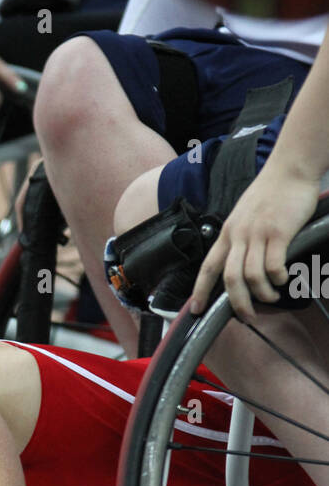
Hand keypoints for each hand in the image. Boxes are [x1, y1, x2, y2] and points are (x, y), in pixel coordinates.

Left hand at [191, 165, 321, 318]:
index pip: (208, 266)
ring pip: (252, 277)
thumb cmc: (271, 191)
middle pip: (229, 279)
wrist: (290, 167)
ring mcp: (258, 234)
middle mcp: (238, 235)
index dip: (199, 291)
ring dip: (262, 294)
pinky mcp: (278, 232)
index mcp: (227, 232)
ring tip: (272, 297)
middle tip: (247, 317)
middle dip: (237, 304)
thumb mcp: (244, 214)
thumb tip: (239, 259)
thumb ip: (239, 236)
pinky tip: (284, 279)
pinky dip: (278, 279)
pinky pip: (274, 266)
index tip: (195, 310)